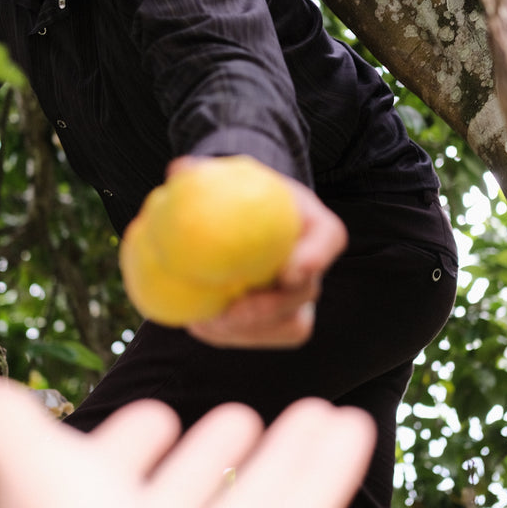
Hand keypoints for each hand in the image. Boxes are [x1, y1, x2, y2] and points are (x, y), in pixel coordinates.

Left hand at [0, 376, 373, 507]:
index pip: (115, 469)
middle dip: (214, 448)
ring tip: (318, 409)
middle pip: (192, 485)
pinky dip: (327, 469)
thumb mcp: (32, 465)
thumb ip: (1, 422)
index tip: (155, 414)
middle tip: (239, 415)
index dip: (132, 441)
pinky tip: (348, 426)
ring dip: (290, 452)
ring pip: (259, 493)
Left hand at [186, 172, 347, 347]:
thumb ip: (205, 172)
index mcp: (316, 225)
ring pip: (290, 326)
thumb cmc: (240, 193)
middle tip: (232, 309)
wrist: (244, 222)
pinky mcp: (282, 322)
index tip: (288, 271)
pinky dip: (234, 336)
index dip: (315, 257)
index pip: (329, 238)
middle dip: (273, 308)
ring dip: (250, 331)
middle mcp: (316, 265)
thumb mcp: (228, 176)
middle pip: (307, 292)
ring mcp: (302, 298)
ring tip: (208, 324)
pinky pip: (265, 337)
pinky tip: (200, 325)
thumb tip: (177, 170)